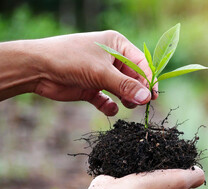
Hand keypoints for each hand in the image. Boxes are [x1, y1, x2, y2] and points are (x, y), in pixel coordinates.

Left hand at [0, 31, 156, 114]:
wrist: (37, 68)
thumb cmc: (71, 60)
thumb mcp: (101, 72)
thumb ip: (125, 86)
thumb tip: (147, 98)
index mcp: (117, 45)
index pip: (140, 63)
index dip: (149, 79)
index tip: (153, 96)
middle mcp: (111, 59)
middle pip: (132, 77)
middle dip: (136, 91)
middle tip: (140, 104)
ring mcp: (101, 74)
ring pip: (121, 89)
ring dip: (126, 98)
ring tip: (127, 105)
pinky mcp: (91, 87)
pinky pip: (106, 99)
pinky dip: (110, 105)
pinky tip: (109, 108)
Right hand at [48, 167, 204, 188]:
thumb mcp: (180, 180)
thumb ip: (195, 176)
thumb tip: (199, 173)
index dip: (181, 176)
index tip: (175, 165)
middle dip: (162, 175)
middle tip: (160, 163)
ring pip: (146, 187)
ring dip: (147, 174)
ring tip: (147, 162)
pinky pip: (131, 186)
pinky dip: (132, 176)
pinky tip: (133, 167)